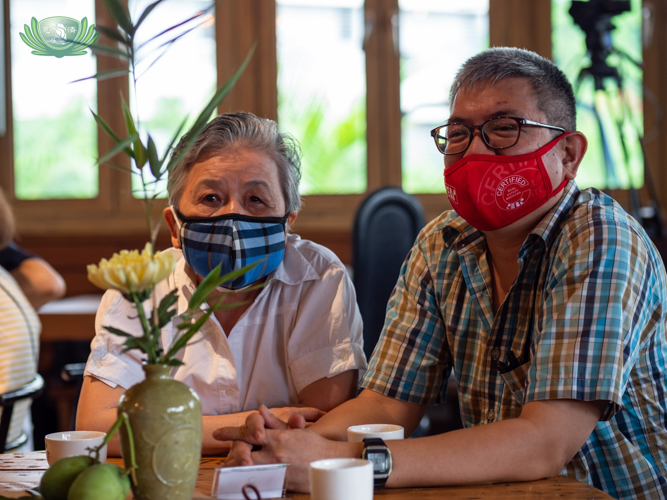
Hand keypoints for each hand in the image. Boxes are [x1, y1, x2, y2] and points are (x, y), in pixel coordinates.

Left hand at [215, 406, 354, 492]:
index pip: (248, 432)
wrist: (331, 461)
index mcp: (276, 437)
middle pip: (243, 452)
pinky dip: (247, 480)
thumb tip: (261, 409)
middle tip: (221, 459)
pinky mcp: (280, 482)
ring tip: (226, 470)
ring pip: (247, 468)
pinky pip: (258, 481)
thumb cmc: (314, 444)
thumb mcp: (293, 430)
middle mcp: (273, 452)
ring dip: (236, 468)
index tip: (217, 433)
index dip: (231, 433)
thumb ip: (274, 421)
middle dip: (229, 454)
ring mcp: (276, 468)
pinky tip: (241, 480)